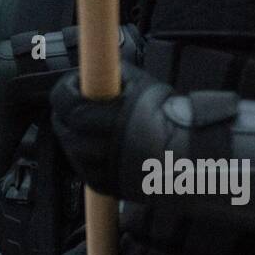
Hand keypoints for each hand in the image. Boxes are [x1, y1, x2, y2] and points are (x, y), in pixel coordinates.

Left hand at [50, 63, 167, 195]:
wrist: (192, 161)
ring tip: (102, 130)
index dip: (68, 89)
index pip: (63, 99)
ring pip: (71, 148)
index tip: (78, 85)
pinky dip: (90, 158)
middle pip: (63, 126)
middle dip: (70, 114)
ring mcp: (97, 168)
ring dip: (79, 137)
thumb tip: (101, 69)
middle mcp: (93, 146)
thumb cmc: (172, 124)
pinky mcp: (103, 185)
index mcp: (100, 118)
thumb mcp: (144, 84)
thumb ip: (116, 76)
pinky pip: (85, 168)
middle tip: (89, 108)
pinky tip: (109, 150)